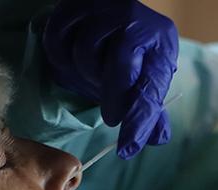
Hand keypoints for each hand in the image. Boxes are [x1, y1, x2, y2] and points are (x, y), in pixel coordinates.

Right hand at [43, 0, 177, 158]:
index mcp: (160, 40)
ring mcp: (102, 8)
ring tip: (93, 77)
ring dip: (83, 76)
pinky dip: (60, 59)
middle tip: (111, 116)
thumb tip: (157, 138)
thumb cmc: (131, 49)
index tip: (128, 148)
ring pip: (83, 54)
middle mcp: (134, 18)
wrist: (109, 10)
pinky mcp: (72, 5)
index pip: (150, 85)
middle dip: (112, 97)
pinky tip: (72, 62)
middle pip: (117, 66)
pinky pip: (56, 42)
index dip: (139, 119)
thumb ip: (149, 106)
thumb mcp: (148, 72)